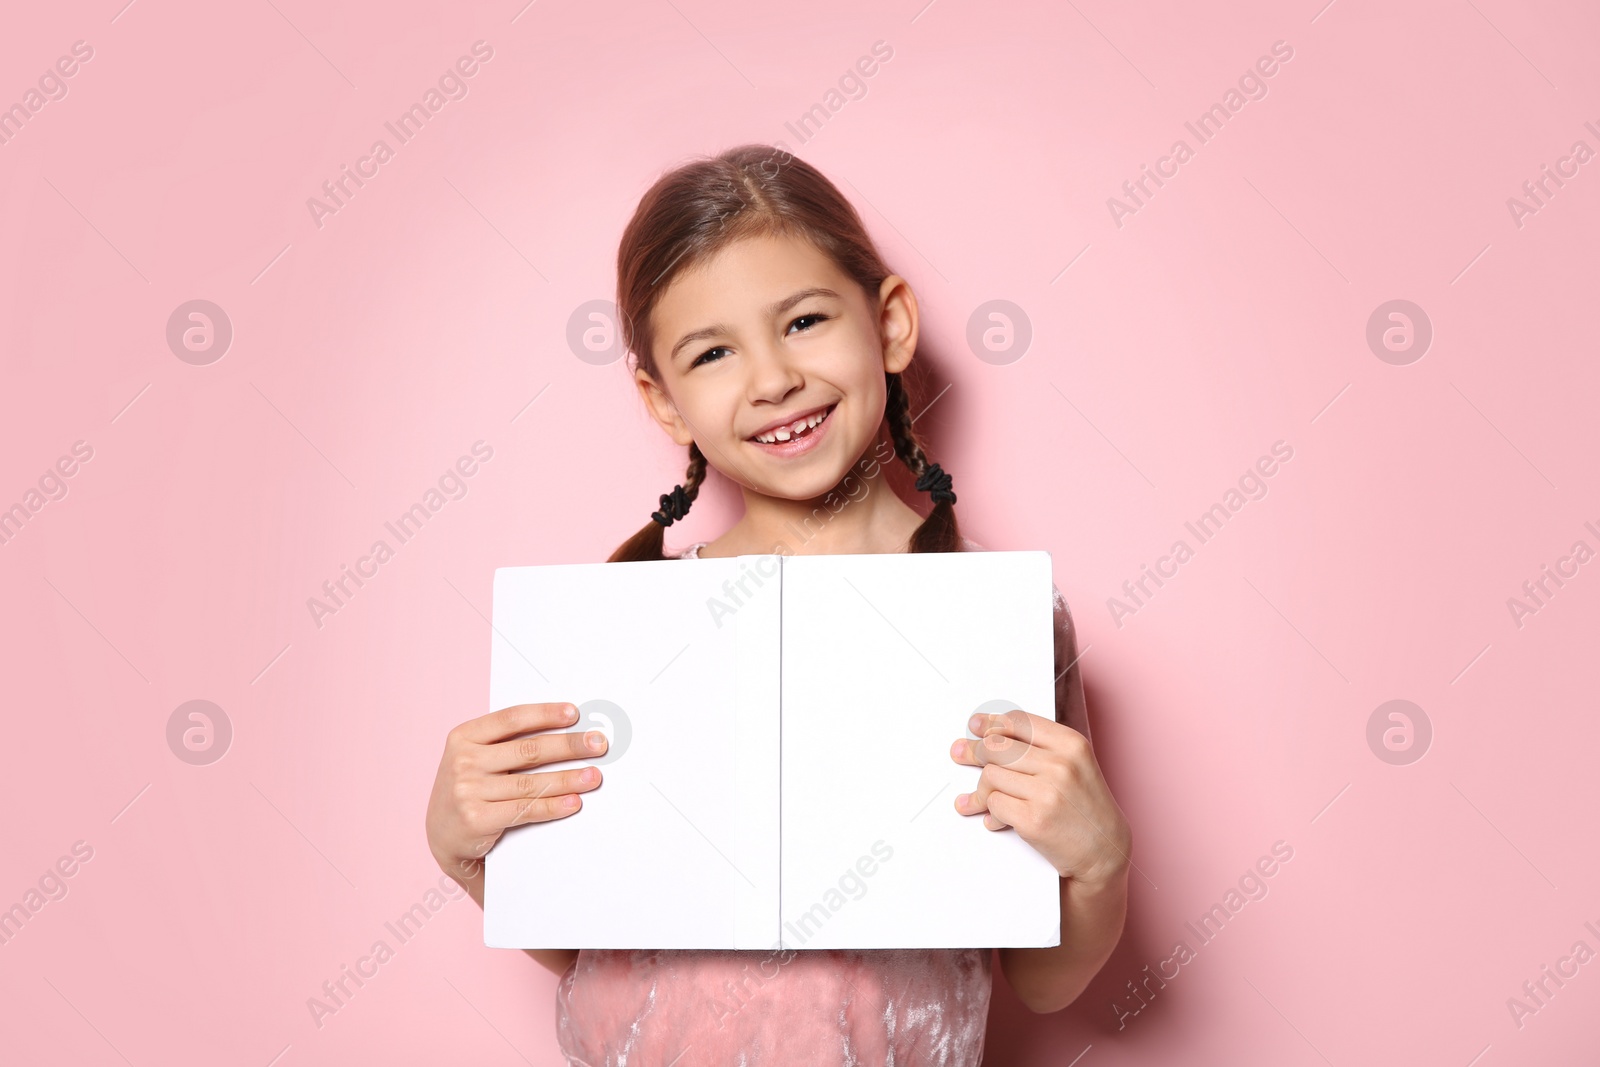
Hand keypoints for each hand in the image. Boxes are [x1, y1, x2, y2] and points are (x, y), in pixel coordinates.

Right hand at [426, 702, 607, 885]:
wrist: (441, 836)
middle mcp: (463, 761)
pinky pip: (525, 810)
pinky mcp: (477, 819)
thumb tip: (561, 730)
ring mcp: (468, 791)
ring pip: (531, 782)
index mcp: (463, 737)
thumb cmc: (468, 788)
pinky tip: (574, 801)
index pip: (511, 719)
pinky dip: (553, 806)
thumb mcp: (474, 757)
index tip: (574, 713)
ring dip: (569, 778)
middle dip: (568, 746)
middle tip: (598, 744)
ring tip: (594, 776)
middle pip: (528, 750)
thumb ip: (506, 743)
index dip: (545, 715)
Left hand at [950, 709, 1131, 887]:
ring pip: (990, 776)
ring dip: (981, 790)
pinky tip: (995, 820)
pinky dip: (990, 813)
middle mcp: (1060, 764)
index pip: (1019, 722)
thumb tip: (990, 735)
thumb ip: (1039, 749)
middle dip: (973, 751)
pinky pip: (994, 805)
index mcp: (1071, 744)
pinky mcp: (1033, 820)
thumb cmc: (1087, 809)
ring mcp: (1047, 792)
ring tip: (980, 799)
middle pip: (997, 747)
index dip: (992, 723)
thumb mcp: (1075, 766)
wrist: (1105, 852)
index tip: (976, 726)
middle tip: (960, 754)